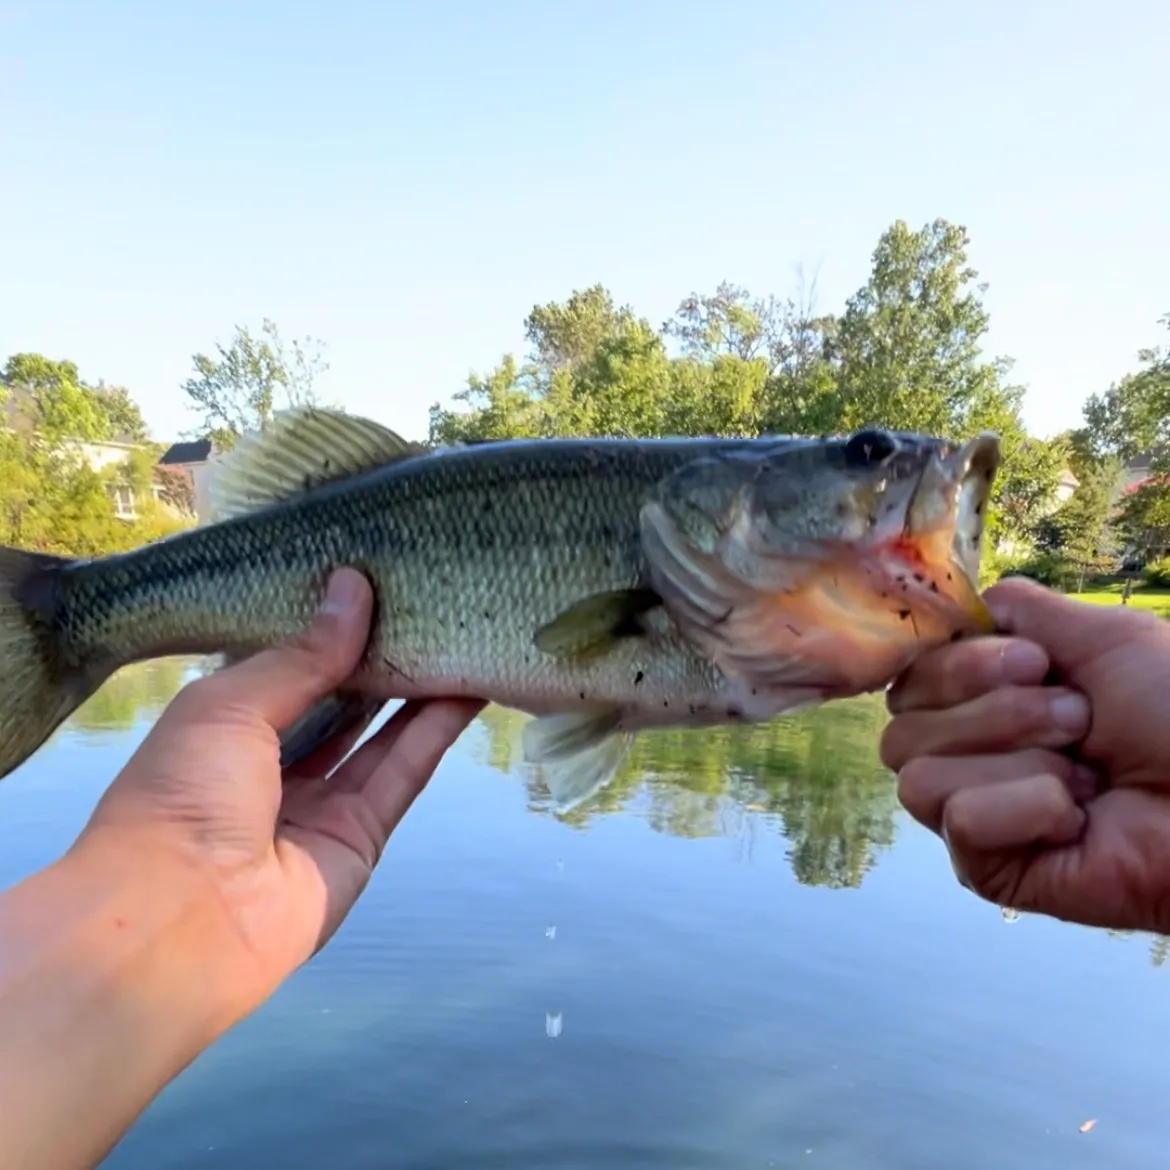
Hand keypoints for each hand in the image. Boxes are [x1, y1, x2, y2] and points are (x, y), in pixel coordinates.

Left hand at [75, 567, 483, 1012]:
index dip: (328, 632)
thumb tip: (353, 588)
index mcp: (224, 730)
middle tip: (427, 606)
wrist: (179, 922)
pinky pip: (402, 774)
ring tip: (460, 636)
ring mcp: (318, 806)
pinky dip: (434, 732)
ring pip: (380, 736)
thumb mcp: (232, 704)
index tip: (374, 584)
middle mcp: (272, 767)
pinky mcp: (359, 838)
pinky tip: (466, 689)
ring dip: (419, 690)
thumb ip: (304, 654)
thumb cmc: (181, 796)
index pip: (288, 669)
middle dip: (380, 658)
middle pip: (340, 703)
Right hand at [881, 575, 1169, 933]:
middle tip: (1079, 723)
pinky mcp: (986, 868)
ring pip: (917, 772)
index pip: (909, 674)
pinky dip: (1025, 809)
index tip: (1033, 663)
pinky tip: (1074, 821)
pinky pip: (960, 820)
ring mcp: (973, 812)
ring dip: (1017, 761)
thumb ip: (1016, 610)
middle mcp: (968, 752)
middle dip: (997, 713)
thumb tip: (957, 609)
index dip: (958, 666)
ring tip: (1084, 778)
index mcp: (986, 697)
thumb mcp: (1102, 634)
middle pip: (902, 721)